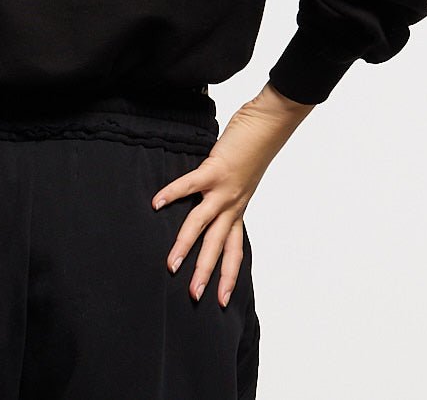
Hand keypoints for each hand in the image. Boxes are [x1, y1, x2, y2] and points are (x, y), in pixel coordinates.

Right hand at [150, 82, 314, 305]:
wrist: (270, 124)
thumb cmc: (255, 146)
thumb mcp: (242, 177)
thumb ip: (226, 190)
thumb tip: (210, 194)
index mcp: (239, 207)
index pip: (235, 250)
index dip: (228, 276)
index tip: (221, 301)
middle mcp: (233, 204)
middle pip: (218, 246)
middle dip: (206, 273)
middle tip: (195, 297)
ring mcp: (224, 189)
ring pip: (203, 225)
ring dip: (186, 246)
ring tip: (171, 264)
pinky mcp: (215, 169)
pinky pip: (189, 186)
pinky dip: (172, 194)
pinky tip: (156, 203)